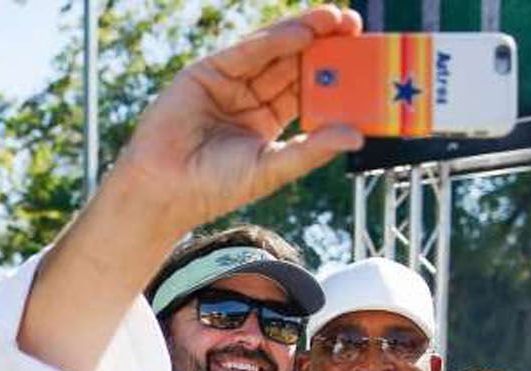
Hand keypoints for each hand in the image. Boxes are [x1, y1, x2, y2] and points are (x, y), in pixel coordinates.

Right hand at [108, 5, 362, 234]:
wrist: (164, 190)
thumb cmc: (213, 187)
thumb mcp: (271, 169)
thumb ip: (311, 150)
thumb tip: (357, 136)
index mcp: (268, 119)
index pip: (309, 87)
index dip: (337, 72)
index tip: (366, 60)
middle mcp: (251, 95)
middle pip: (295, 63)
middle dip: (325, 43)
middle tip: (357, 27)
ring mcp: (229, 81)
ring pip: (273, 50)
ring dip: (305, 31)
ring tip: (336, 20)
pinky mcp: (206, 72)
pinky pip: (245, 52)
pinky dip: (273, 41)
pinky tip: (301, 34)